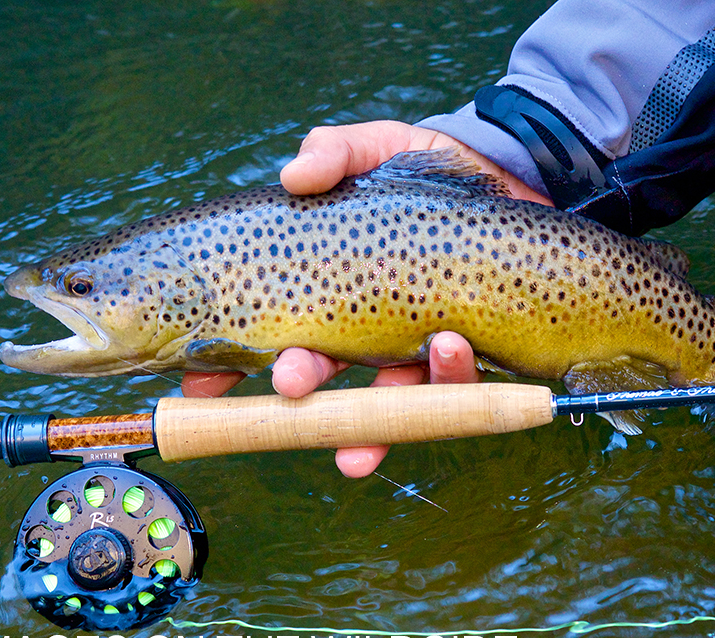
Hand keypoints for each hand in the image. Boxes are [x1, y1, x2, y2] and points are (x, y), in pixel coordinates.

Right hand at [182, 121, 546, 476]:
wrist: (513, 179)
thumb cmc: (432, 170)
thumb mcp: (379, 147)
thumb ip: (335, 152)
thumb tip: (294, 174)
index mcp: (331, 290)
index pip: (271, 334)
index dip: (231, 367)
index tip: (201, 385)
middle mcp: (369, 329)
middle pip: (325, 378)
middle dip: (304, 390)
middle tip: (290, 384)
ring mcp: (418, 348)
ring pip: (390, 401)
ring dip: (382, 411)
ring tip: (390, 380)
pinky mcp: (472, 354)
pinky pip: (458, 385)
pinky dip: (451, 376)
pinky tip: (449, 346)